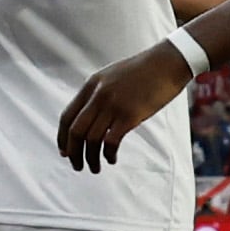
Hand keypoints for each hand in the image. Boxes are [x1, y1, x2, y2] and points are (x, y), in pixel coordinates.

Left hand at [55, 45, 188, 172]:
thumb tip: (89, 117)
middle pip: (75, 131)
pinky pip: (110, 141)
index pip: (66, 116)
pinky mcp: (129, 115)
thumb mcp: (111, 76)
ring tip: (94, 167)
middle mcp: (98, 95)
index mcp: (91, 85)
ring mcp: (113, 105)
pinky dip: (108, 154)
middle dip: (73, 153)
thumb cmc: (143, 70)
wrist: (167, 62)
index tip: (65, 152)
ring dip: (90, 158)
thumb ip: (97, 94)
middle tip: (77, 165)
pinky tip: (111, 159)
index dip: (62, 138)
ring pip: (91, 140)